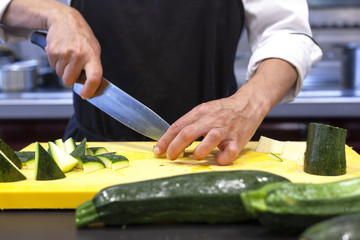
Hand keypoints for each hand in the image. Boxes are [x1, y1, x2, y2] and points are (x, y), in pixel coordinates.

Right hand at [2, 0, 102, 98]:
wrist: (66, 20)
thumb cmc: (82, 38)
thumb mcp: (94, 51)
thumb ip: (93, 68)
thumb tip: (92, 87)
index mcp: (93, 56)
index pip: (94, 78)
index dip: (90, 90)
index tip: (86, 95)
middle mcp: (79, 55)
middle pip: (69, 81)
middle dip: (70, 78)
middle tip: (74, 67)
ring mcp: (64, 54)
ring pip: (60, 75)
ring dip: (63, 69)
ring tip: (69, 56)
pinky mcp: (52, 52)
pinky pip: (53, 67)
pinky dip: (57, 63)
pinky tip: (62, 53)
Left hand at [153, 91, 268, 164]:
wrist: (248, 104)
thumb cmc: (223, 111)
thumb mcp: (204, 110)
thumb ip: (190, 123)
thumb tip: (172, 140)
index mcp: (200, 112)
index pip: (178, 126)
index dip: (165, 140)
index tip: (158, 150)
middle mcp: (211, 120)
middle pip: (188, 133)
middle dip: (175, 147)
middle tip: (170, 156)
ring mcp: (225, 130)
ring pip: (209, 140)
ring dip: (199, 151)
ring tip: (195, 156)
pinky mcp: (238, 140)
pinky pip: (229, 153)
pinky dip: (221, 159)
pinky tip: (217, 158)